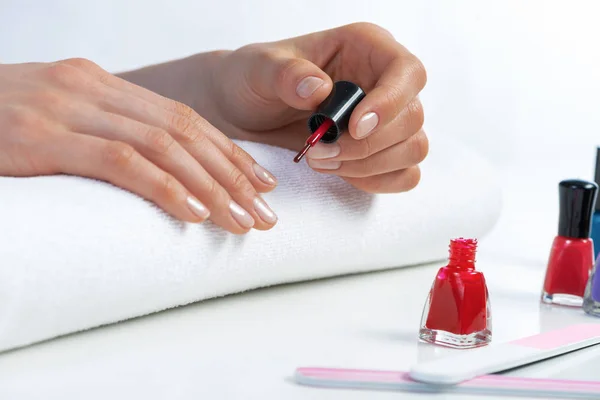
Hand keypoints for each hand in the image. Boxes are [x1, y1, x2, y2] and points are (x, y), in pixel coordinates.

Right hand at [0, 59, 278, 233]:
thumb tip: (160, 173)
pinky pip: (120, 162)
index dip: (228, 152)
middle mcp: (90, 87)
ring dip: (211, 186)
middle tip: (264, 212)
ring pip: (163, 145)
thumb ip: (105, 135)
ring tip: (242, 221)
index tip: (259, 182)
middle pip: (184, 131)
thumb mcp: (59, 122)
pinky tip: (193, 212)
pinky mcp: (41, 136)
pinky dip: (164, 187)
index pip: (183, 118)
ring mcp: (65, 107)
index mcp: (100, 84)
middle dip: (232, 174)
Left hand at [202, 22, 427, 192]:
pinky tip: (341, 173)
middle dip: (367, 145)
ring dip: (369, 166)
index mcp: (366, 47)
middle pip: (412, 117)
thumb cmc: (253, 79)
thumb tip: (320, 89)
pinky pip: (404, 174)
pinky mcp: (381, 151)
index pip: (407, 71)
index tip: (355, 128)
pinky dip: (377, 181)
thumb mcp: (258, 69)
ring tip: (321, 161)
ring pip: (413, 148)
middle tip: (319, 153)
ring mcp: (386, 119)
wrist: (241, 111)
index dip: (390, 102)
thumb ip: (286, 74)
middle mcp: (383, 81)